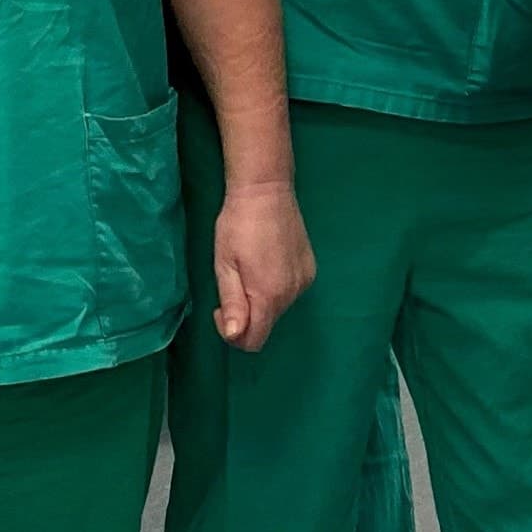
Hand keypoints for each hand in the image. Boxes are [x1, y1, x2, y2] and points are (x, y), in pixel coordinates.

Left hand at [211, 178, 314, 351]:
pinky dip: (276, 288)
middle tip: (233, 282)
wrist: (266, 191)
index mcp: (269, 296)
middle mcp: (292, 294)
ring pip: (278, 309)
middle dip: (246, 314)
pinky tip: (266, 263)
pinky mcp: (310, 270)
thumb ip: (233, 304)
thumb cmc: (237, 226)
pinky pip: (290, 292)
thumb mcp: (225, 265)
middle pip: (267, 324)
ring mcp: (305, 282)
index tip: (221, 309)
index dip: (234, 334)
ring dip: (261, 300)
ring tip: (249, 269)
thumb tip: (235, 336)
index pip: (254, 341)